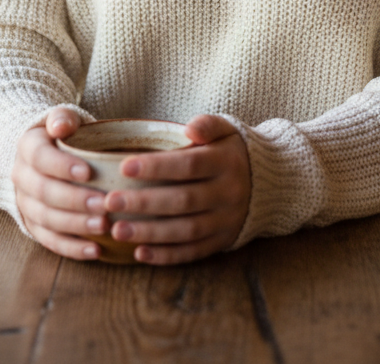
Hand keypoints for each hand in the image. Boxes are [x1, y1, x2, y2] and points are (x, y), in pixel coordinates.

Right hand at [11, 107, 109, 260]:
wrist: (43, 154)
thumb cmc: (63, 134)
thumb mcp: (62, 118)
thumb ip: (62, 118)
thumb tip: (60, 126)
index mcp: (27, 147)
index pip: (41, 158)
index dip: (62, 166)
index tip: (88, 172)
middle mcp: (21, 177)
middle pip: (44, 192)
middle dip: (75, 200)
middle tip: (103, 204)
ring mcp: (25, 203)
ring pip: (46, 219)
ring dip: (75, 225)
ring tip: (103, 226)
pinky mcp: (33, 225)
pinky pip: (50, 240)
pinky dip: (72, 248)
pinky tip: (95, 250)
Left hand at [105, 114, 250, 264]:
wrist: (269, 182)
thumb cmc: (232, 151)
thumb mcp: (227, 130)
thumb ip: (208, 124)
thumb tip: (190, 127)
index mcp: (226, 162)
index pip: (189, 165)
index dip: (156, 167)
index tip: (124, 166)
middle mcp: (228, 193)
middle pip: (183, 200)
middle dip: (144, 202)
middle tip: (110, 202)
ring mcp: (225, 220)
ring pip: (185, 230)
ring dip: (149, 233)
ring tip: (117, 230)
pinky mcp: (222, 241)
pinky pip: (193, 251)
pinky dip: (166, 255)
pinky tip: (140, 252)